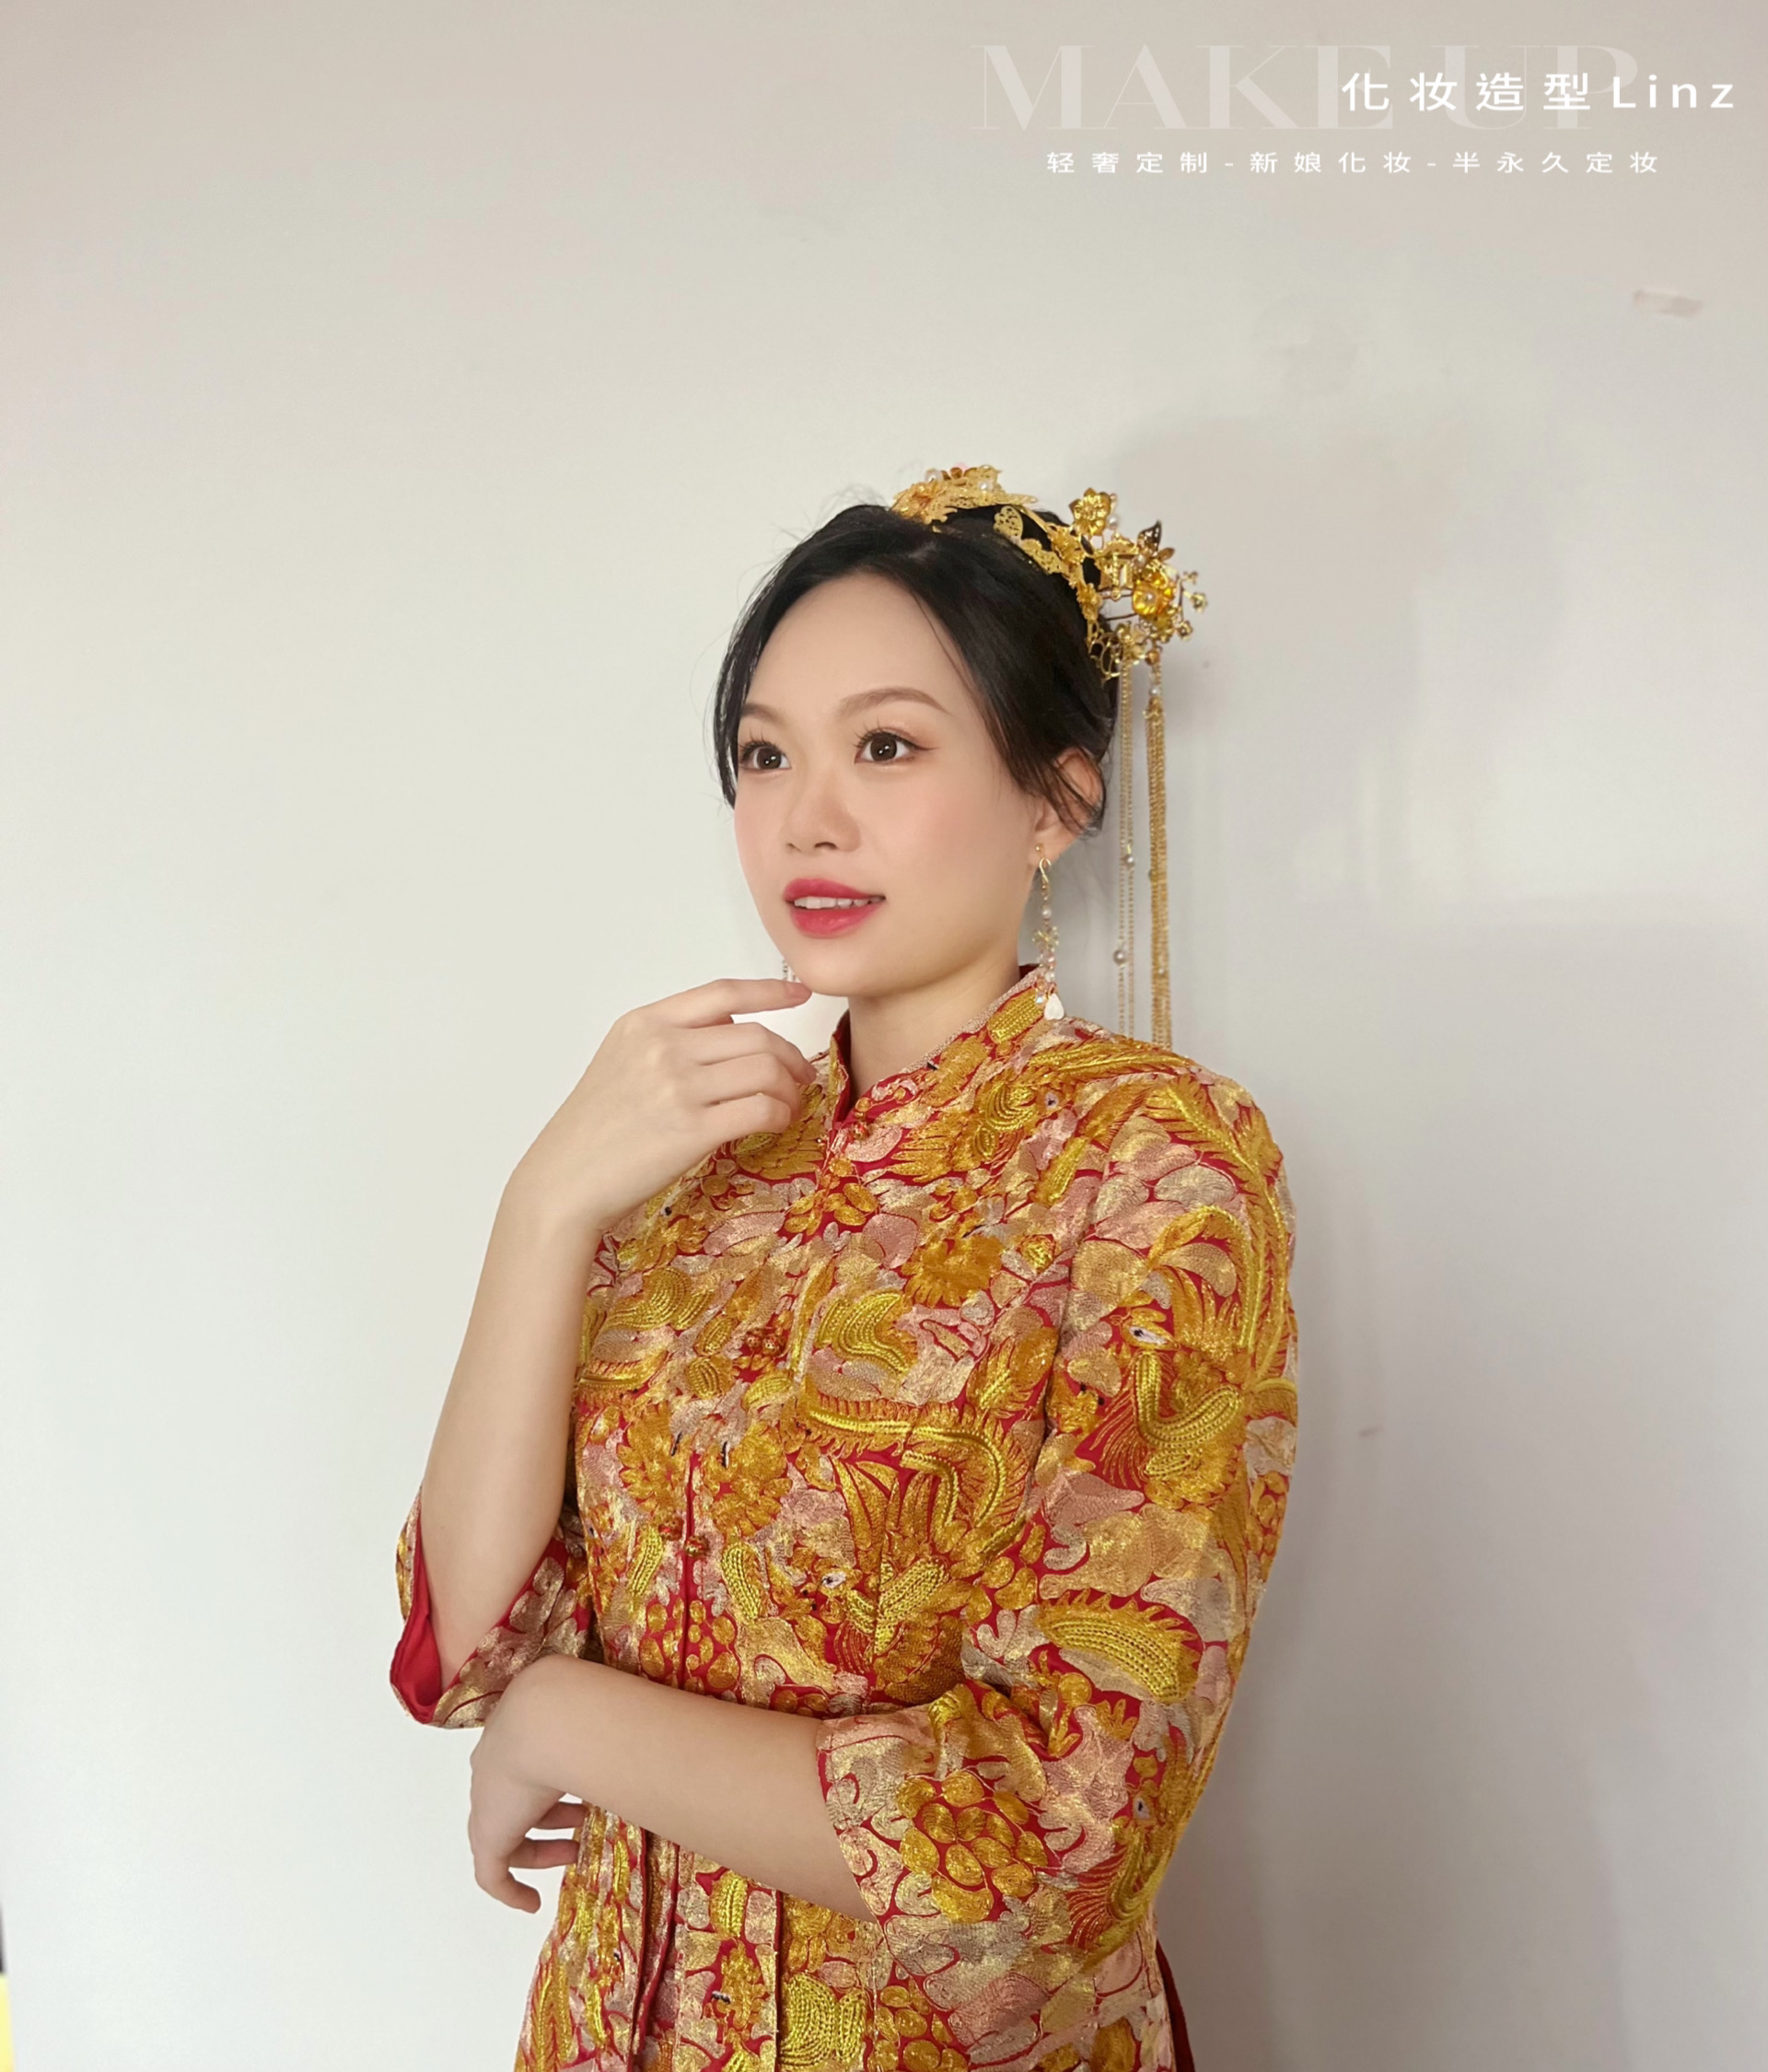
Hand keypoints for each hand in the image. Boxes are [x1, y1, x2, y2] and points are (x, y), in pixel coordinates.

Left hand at [468, 1678, 584, 1911]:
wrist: (545, 1719)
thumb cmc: (575, 1714)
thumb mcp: (591, 1723)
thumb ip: (605, 1733)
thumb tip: (645, 1735)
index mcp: (514, 1739)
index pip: (526, 1771)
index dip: (551, 1787)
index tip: (578, 1800)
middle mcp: (494, 1770)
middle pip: (516, 1804)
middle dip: (552, 1819)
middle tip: (583, 1826)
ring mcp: (487, 1804)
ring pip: (507, 1836)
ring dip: (541, 1849)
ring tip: (576, 1853)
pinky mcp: (489, 1836)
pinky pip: (492, 1875)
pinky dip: (511, 1891)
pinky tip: (532, 1905)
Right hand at [507, 977, 813, 1243]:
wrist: (565, 1181)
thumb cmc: (593, 1130)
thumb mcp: (621, 1062)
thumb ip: (671, 1040)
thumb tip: (733, 1031)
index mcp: (644, 1023)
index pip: (721, 993)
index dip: (769, 990)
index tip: (799, 994)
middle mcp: (662, 1046)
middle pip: (755, 1036)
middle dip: (789, 1056)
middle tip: (797, 1077)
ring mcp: (677, 1087)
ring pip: (766, 1070)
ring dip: (789, 1088)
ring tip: (786, 1104)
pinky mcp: (692, 1129)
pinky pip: (761, 1108)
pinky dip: (781, 1114)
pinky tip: (776, 1123)